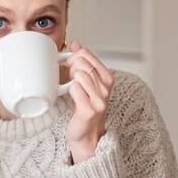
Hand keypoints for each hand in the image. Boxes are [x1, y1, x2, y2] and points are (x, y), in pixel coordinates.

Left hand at [65, 40, 113, 163]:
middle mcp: (106, 88)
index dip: (73, 56)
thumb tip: (75, 42)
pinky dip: (69, 91)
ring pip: (79, 75)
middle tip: (69, 79)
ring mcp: (100, 99)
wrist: (86, 135)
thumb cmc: (84, 107)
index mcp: (107, 77)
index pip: (86, 54)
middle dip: (70, 68)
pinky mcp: (90, 110)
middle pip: (81, 63)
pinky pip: (75, 89)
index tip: (69, 65)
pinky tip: (72, 98)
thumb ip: (82, 61)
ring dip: (69, 81)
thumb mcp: (86, 82)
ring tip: (72, 89)